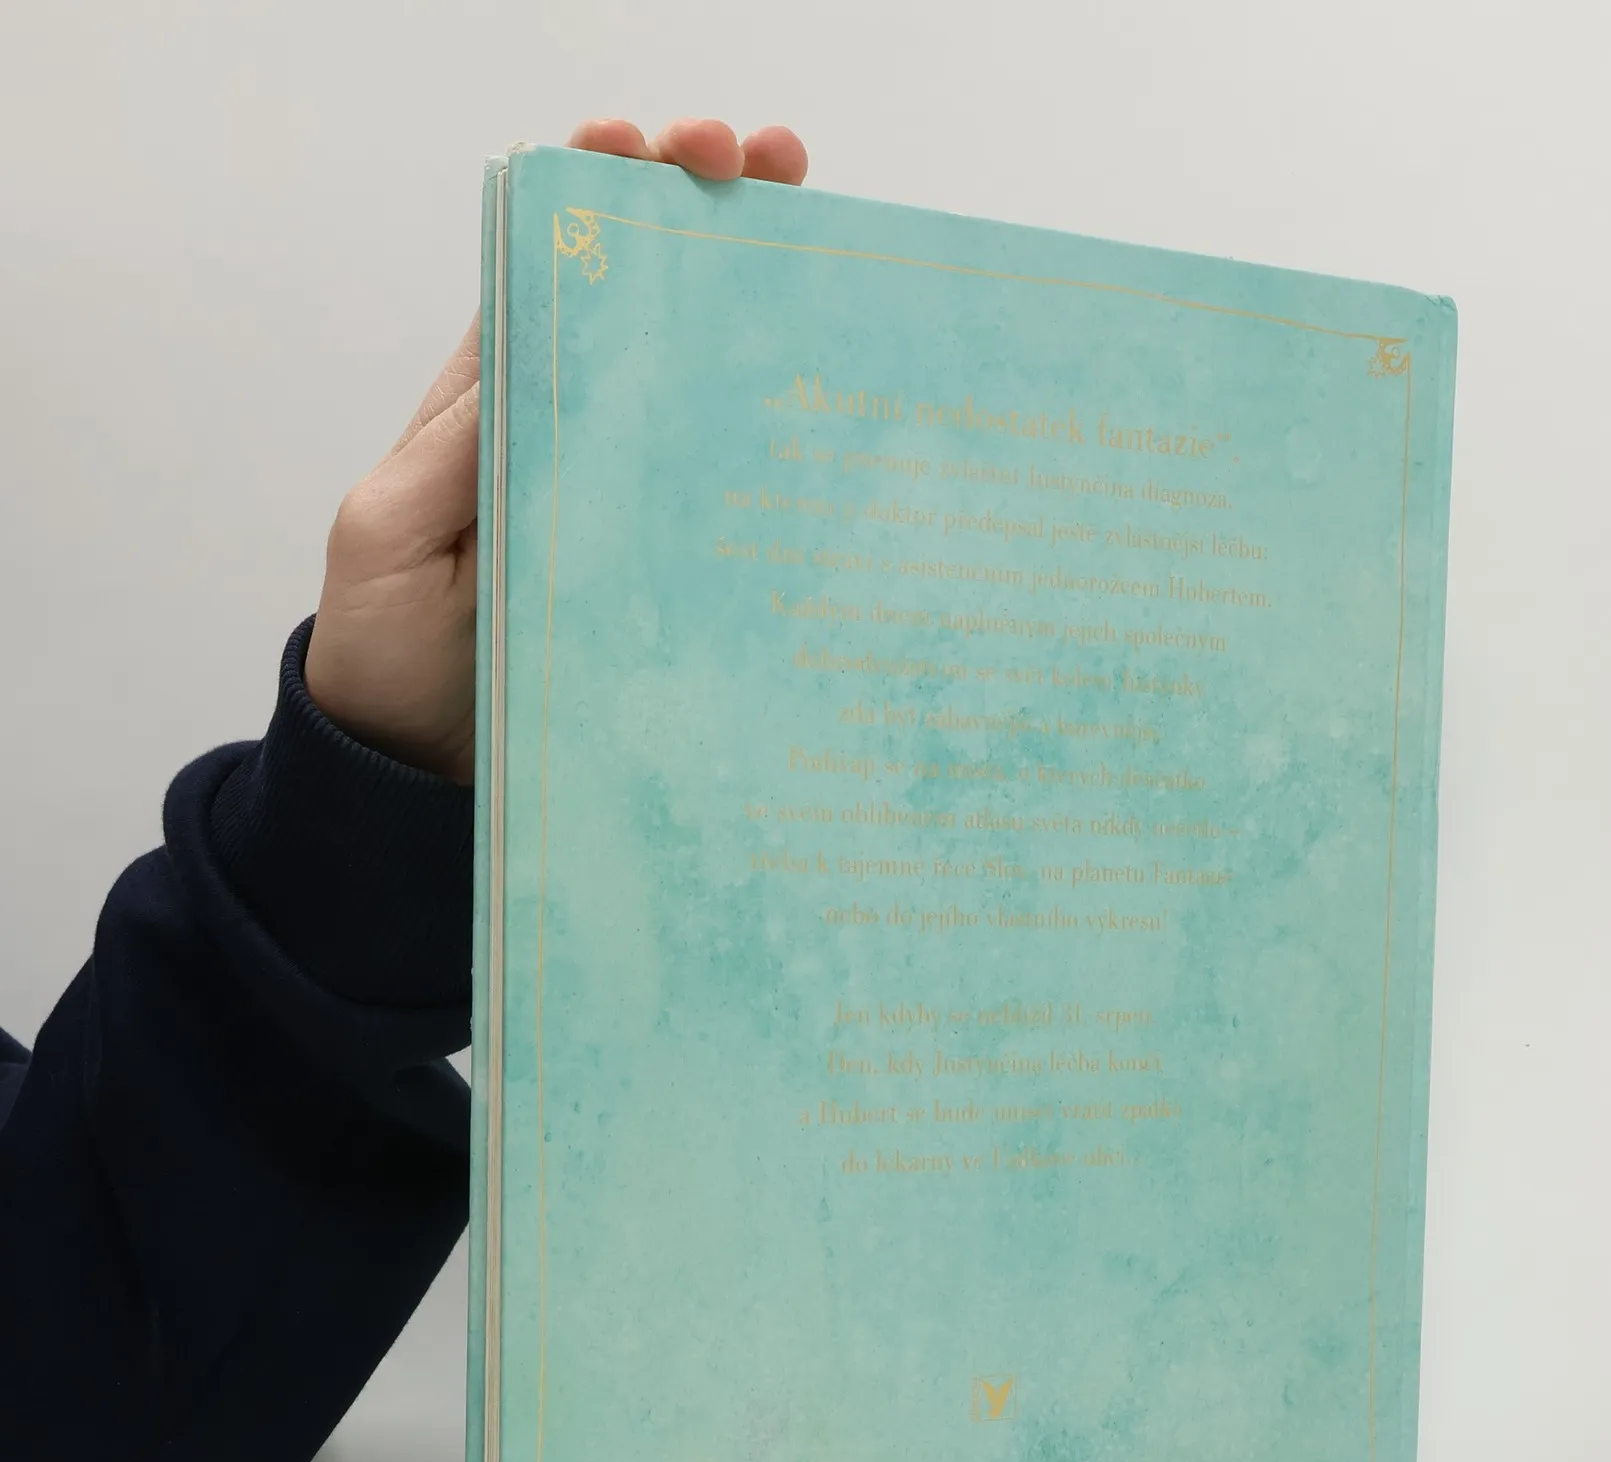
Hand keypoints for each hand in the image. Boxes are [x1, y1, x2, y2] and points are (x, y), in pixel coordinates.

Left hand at [306, 118, 807, 782]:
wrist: (420, 773)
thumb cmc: (385, 649)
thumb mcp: (387, 534)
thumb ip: (451, 451)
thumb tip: (530, 356)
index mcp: (496, 402)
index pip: (558, 268)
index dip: (602, 192)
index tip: (649, 149)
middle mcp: (574, 432)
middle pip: (648, 300)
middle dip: (705, 210)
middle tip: (766, 164)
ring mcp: (632, 497)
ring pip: (703, 378)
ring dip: (761, 295)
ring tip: (815, 226)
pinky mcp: (672, 566)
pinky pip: (730, 487)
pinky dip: (783, 433)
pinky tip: (835, 395)